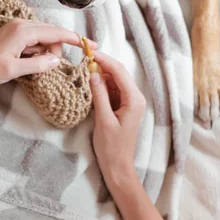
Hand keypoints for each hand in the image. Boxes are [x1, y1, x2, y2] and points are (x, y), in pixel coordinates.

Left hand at [0, 19, 95, 88]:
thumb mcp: (13, 71)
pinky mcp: (13, 34)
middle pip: (52, 34)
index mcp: (23, 30)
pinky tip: (27, 63)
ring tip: (32, 68)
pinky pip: (34, 40)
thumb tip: (57, 61)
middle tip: (48, 69)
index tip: (92, 46)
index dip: (75, 39)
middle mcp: (21, 24)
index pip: (56, 32)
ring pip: (43, 38)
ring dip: (45, 53)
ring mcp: (17, 28)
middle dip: (56, 51)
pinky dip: (37, 52)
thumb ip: (38, 65)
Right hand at [90, 51, 145, 189]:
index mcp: (134, 99)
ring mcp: (130, 102)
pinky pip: (112, 90)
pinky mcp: (123, 106)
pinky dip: (102, 85)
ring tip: (84, 70)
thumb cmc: (111, 147)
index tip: (88, 52)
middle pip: (118, 73)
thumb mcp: (103, 119)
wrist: (118, 167)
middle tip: (84, 59)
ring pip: (114, 80)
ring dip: (100, 75)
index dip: (104, 60)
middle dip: (102, 65)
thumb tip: (93, 73)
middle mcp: (135, 97)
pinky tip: (90, 84)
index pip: (119, 71)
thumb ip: (99, 95)